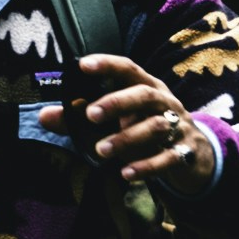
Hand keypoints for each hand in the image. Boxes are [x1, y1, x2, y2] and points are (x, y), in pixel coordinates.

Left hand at [82, 62, 215, 198]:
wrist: (194, 152)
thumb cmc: (145, 127)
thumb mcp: (118, 119)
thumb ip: (79, 118)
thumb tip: (44, 116)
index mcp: (146, 86)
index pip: (128, 69)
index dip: (107, 65)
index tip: (83, 65)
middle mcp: (163, 102)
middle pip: (144, 95)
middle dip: (118, 102)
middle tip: (91, 115)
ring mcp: (177, 126)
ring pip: (155, 127)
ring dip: (127, 138)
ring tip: (101, 150)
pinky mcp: (183, 152)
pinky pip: (167, 158)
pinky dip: (147, 166)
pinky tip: (126, 173)